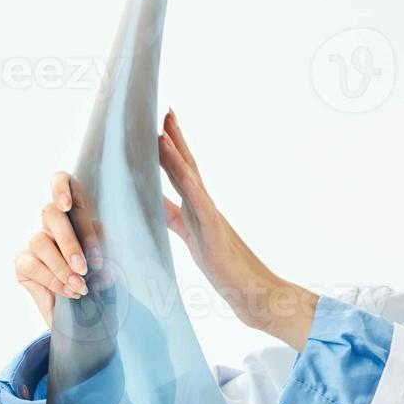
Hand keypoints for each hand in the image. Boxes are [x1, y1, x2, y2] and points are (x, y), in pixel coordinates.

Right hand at [13, 171, 105, 330]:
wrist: (89, 313)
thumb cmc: (102, 283)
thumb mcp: (111, 264)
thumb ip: (107, 251)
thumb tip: (105, 246)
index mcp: (77, 213)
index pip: (61, 182)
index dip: (60, 186)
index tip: (68, 205)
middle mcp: (53, 224)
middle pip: (50, 214)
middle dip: (70, 241)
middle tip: (86, 267)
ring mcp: (36, 243)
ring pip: (40, 241)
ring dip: (62, 265)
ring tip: (81, 286)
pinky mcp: (23, 263)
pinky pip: (32, 265)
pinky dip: (53, 279)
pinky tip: (70, 291)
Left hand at [157, 107, 315, 342]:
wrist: (254, 292)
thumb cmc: (224, 268)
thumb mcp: (190, 238)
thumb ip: (172, 217)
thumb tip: (150, 203)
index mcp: (199, 210)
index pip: (181, 173)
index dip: (170, 150)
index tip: (160, 124)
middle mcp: (206, 208)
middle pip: (188, 166)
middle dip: (176, 139)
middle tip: (166, 111)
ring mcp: (212, 218)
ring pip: (192, 180)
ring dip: (177, 155)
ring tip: (163, 131)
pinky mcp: (215, 234)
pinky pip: (201, 206)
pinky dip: (191, 186)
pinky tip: (182, 170)